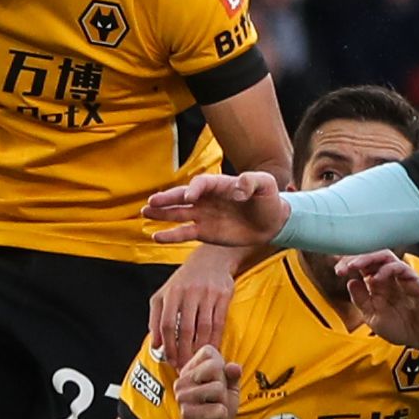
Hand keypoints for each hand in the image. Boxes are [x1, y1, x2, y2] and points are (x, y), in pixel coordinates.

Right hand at [143, 168, 288, 244]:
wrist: (272, 223)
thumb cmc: (269, 200)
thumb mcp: (266, 185)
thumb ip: (253, 182)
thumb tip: (239, 188)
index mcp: (219, 184)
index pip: (201, 184)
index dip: (194, 188)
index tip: (189, 196)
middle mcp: (206, 199)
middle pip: (182, 197)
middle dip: (167, 199)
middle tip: (151, 201)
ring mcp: (203, 215)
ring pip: (178, 214)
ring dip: (162, 213)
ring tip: (145, 213)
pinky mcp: (204, 232)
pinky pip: (184, 233)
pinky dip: (170, 235)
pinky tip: (155, 236)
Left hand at [146, 244, 239, 369]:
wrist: (211, 259)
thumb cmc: (184, 280)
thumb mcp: (164, 294)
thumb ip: (156, 318)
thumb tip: (156, 345)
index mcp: (171, 293)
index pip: (166, 324)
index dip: (168, 346)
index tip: (170, 361)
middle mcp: (188, 292)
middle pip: (185, 329)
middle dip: (184, 353)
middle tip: (185, 368)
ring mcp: (207, 293)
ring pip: (203, 328)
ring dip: (200, 349)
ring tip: (197, 363)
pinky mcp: (224, 295)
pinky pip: (219, 323)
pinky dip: (216, 340)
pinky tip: (212, 351)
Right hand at [171, 343, 240, 418]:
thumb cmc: (215, 409)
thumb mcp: (229, 389)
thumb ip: (232, 376)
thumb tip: (234, 367)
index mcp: (189, 371)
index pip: (209, 352)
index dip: (221, 368)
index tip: (215, 383)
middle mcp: (182, 382)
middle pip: (216, 368)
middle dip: (223, 387)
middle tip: (215, 400)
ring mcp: (183, 398)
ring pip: (218, 389)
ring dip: (222, 403)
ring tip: (212, 410)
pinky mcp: (188, 414)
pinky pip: (218, 409)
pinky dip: (220, 417)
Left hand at [340, 249, 418, 349]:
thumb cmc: (401, 327)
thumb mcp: (373, 317)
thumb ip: (361, 300)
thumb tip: (350, 282)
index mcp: (379, 284)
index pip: (363, 265)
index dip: (349, 263)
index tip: (337, 269)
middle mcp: (390, 277)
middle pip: (373, 256)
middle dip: (355, 257)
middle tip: (342, 266)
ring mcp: (403, 278)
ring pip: (386, 257)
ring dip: (368, 258)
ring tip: (354, 266)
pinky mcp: (416, 282)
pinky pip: (402, 268)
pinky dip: (387, 270)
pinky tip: (375, 278)